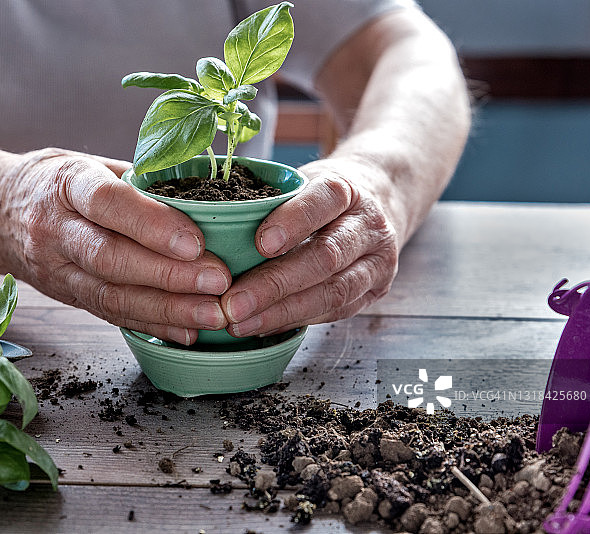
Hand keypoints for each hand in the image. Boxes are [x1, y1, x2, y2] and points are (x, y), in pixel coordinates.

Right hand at [0, 149, 230, 344]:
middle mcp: (54, 229)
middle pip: (110, 257)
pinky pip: (110, 314)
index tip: (195, 241)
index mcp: (65, 183)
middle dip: (169, 273)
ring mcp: (55, 268)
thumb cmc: (57, 181)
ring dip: (167, 308)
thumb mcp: (91, 163)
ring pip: (111, 295)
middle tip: (218, 280)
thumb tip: (200, 199)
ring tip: (211, 313)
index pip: (107, 202)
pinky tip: (187, 331)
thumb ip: (138, 181)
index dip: (152, 224)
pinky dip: (151, 325)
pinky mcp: (66, 296)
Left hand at [220, 157, 399, 336]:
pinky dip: (295, 320)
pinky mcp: (375, 291)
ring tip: (240, 323)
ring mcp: (378, 261)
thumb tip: (212, 228)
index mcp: (347, 189)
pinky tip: (262, 325)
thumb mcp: (299, 183)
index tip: (260, 243)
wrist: (375, 205)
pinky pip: (335, 312)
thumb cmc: (320, 197)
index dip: (294, 221)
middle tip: (233, 303)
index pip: (325, 200)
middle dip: (276, 284)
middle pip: (326, 257)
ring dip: (282, 312)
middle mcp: (369, 225)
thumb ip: (268, 201)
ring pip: (334, 292)